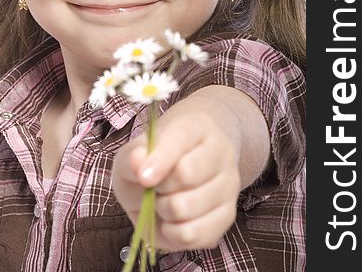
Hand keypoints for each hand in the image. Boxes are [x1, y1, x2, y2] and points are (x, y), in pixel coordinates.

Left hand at [111, 111, 240, 252]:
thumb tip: (138, 164)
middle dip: (157, 187)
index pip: (181, 139)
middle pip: (186, 175)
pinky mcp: (228, 216)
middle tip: (153, 186)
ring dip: (163, 211)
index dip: (160, 160)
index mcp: (197, 126)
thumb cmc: (155, 158)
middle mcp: (221, 152)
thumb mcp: (136, 150)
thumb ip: (132, 156)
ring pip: (189, 209)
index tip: (144, 177)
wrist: (179, 170)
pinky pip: (195, 235)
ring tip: (162, 201)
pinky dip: (173, 233)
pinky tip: (171, 221)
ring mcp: (229, 184)